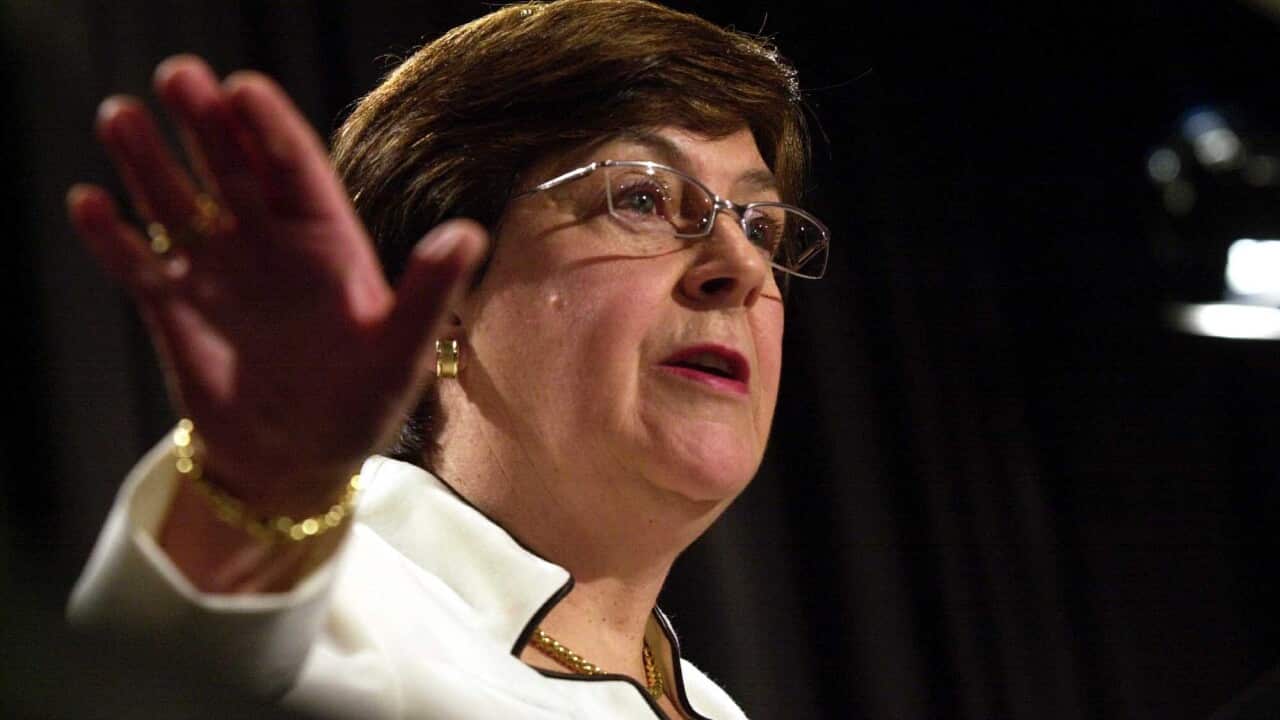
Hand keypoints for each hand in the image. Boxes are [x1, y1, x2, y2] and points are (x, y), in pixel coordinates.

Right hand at [67, 55, 485, 513]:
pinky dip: (111, 236)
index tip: (244, 88)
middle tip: (180, 75)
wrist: (297, 464)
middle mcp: (269, 244)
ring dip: (149, 162)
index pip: (295, 169)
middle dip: (207, 123)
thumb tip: (469, 233)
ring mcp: (218, 271)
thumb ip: (429, 292)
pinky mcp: (173, 306)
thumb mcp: (402, 352)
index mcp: (327, 244)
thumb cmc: (361, 406)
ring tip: (121, 118)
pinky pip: (138, 263)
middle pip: (232, 168)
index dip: (270, 128)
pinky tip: (88, 203)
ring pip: (178, 203)